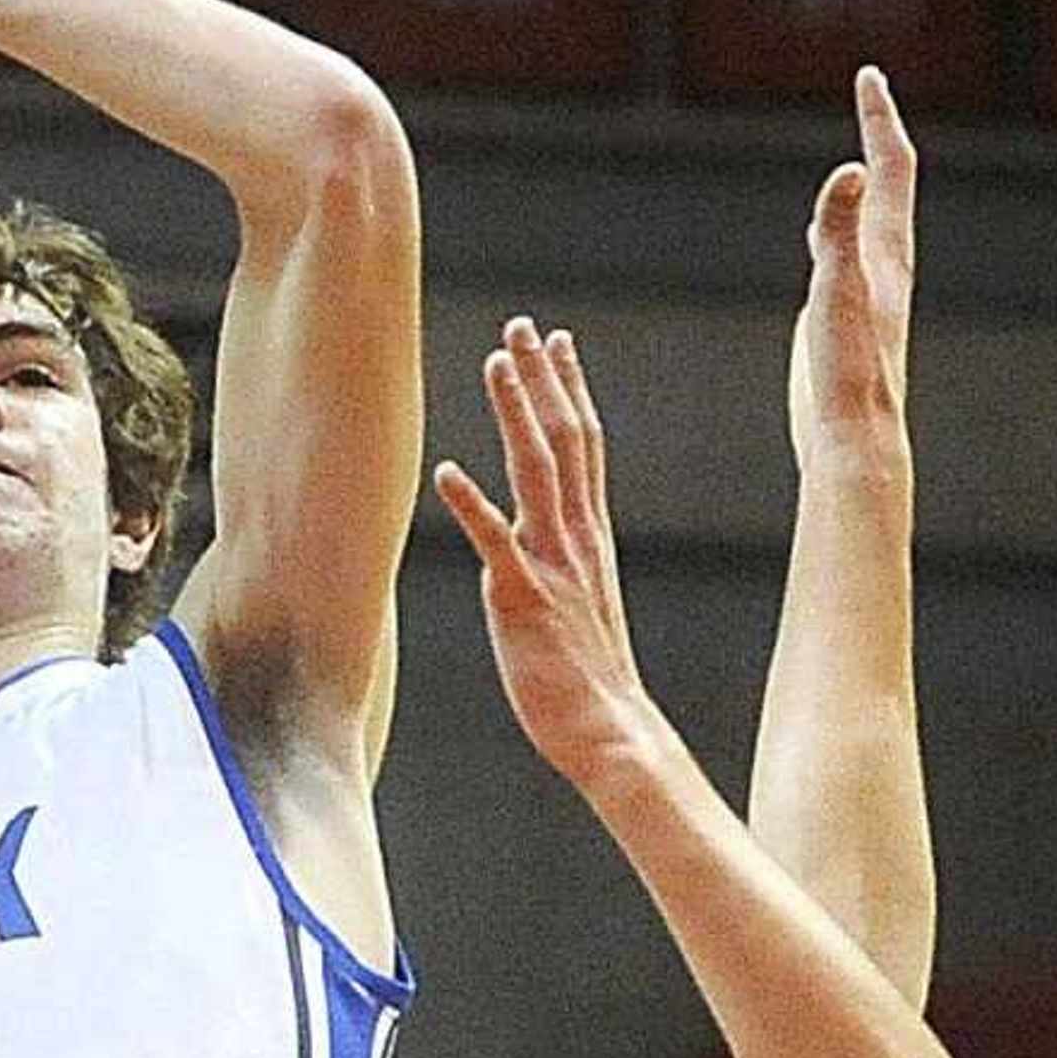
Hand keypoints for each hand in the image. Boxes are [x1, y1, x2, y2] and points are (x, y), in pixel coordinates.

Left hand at [435, 320, 668, 788]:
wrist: (610, 731)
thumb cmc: (587, 678)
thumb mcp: (576, 603)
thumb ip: (557, 563)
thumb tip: (532, 544)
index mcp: (588, 536)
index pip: (583, 446)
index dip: (567, 391)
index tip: (556, 343)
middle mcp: (575, 539)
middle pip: (563, 441)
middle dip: (542, 381)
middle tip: (523, 326)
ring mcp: (552, 566)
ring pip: (537, 473)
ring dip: (515, 415)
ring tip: (496, 364)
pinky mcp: (523, 600)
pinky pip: (497, 545)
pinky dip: (472, 506)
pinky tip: (446, 472)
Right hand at [787, 65, 918, 463]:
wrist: (857, 442)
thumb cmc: (848, 375)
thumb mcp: (836, 295)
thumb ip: (837, 233)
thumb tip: (848, 169)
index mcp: (886, 255)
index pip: (890, 170)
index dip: (879, 120)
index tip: (869, 76)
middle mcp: (884, 269)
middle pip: (888, 187)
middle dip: (878, 136)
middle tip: (868, 94)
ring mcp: (865, 295)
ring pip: (868, 222)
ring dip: (861, 183)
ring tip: (853, 154)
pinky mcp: (843, 321)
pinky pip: (843, 257)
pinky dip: (832, 230)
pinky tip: (816, 239)